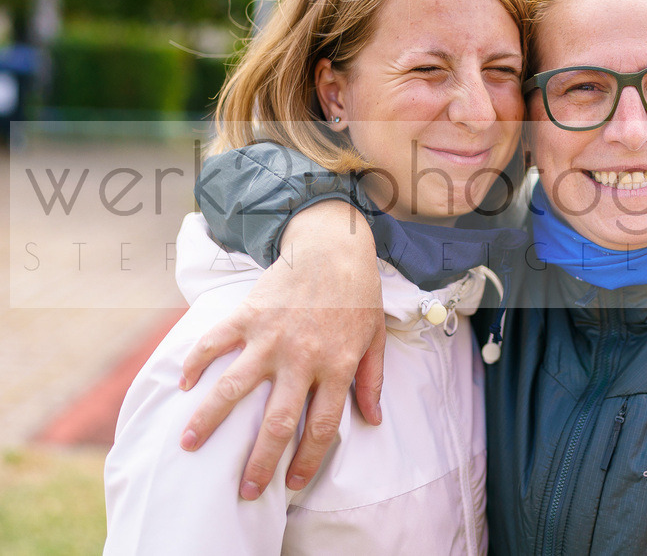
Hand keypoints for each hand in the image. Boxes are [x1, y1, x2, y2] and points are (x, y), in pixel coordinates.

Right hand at [179, 200, 384, 499]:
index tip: (292, 482)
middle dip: (259, 462)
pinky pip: (215, 343)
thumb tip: (373, 420)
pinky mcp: (248, 315)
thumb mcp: (374, 338)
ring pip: (234, 388)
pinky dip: (196, 363)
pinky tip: (183, 384)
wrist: (334, 246)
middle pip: (277, 421)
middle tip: (244, 488)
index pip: (321, 425)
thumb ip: (371, 380)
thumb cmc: (358, 294)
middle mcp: (302, 357)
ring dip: (209, 419)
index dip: (307, 459)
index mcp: (336, 365)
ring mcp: (271, 336)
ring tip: (189, 445)